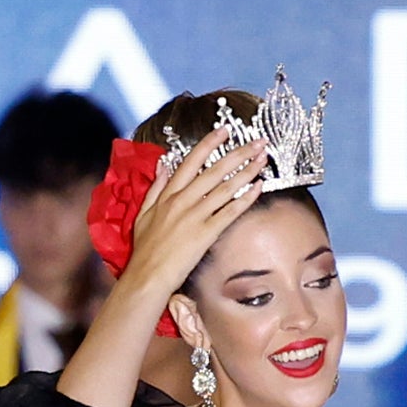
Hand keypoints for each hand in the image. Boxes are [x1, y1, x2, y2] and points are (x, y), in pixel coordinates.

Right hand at [113, 123, 270, 318]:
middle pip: (215, 170)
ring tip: (263, 159)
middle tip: (258, 142)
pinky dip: (245, 198)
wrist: (147, 276)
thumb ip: (155, 187)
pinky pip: (230, 212)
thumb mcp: (143, 213)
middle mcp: (183, 200)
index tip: (225, 130)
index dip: (210, 143)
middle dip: (239, 152)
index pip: (191, 160)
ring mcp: (195, 216)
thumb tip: (163, 164)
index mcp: (168, 194)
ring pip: (225, 187)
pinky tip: (259, 187)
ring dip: (247, 171)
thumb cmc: (145, 250)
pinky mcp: (205, 234)